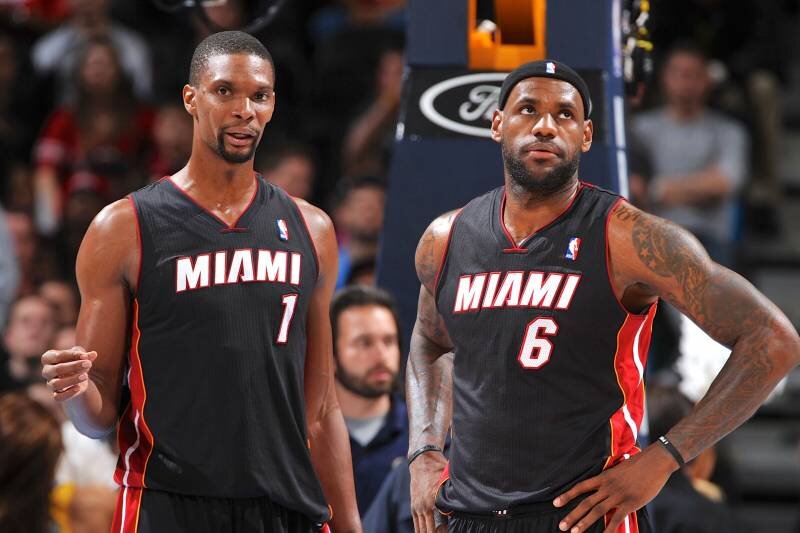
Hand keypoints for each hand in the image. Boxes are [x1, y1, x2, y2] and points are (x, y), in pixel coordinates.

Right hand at [41, 346, 97, 400]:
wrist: (78, 378)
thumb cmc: (77, 362)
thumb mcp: (82, 357)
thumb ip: (86, 355)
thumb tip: (93, 354)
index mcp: (48, 358)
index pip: (56, 356)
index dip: (71, 355)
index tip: (86, 356)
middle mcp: (47, 371)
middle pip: (56, 369)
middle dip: (73, 366)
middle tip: (89, 364)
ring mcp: (50, 384)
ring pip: (56, 384)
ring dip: (71, 380)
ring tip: (86, 376)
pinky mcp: (56, 395)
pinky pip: (57, 397)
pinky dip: (68, 393)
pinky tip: (79, 388)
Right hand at [409, 450, 446, 532]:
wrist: (422, 460)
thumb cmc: (438, 469)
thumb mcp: (448, 481)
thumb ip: (452, 496)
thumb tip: (462, 508)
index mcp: (433, 502)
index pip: (440, 525)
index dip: (444, 532)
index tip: (451, 532)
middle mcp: (424, 507)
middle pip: (429, 530)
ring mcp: (417, 507)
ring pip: (421, 529)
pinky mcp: (414, 505)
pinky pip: (416, 523)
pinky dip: (420, 530)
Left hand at [553, 445, 677, 532]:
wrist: (655, 462)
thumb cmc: (639, 464)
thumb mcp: (619, 469)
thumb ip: (610, 480)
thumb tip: (605, 488)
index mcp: (604, 477)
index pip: (581, 487)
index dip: (567, 495)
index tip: (556, 504)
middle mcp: (608, 486)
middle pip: (586, 502)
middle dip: (572, 515)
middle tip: (561, 526)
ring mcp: (618, 495)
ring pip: (597, 511)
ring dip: (584, 523)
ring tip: (574, 532)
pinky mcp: (630, 503)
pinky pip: (616, 519)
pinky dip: (609, 529)